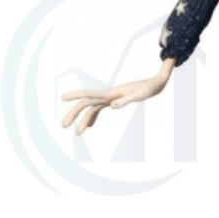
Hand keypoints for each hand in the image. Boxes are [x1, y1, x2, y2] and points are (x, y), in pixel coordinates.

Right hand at [61, 58, 175, 135]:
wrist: (156, 84)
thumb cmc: (148, 88)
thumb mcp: (139, 96)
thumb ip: (125, 100)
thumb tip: (111, 106)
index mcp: (111, 93)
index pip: (89, 95)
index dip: (75, 95)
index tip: (63, 97)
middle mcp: (108, 95)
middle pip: (86, 104)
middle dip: (74, 114)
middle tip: (64, 126)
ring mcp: (110, 98)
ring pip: (92, 109)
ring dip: (83, 120)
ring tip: (77, 133)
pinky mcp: (115, 100)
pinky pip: (100, 110)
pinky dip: (94, 118)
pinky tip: (91, 127)